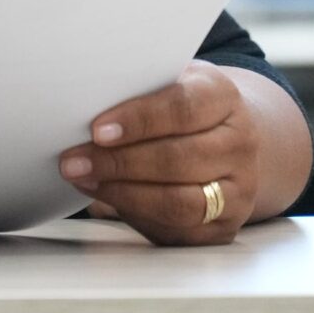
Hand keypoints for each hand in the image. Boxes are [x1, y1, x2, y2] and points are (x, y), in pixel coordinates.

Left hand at [58, 63, 267, 244]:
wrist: (225, 139)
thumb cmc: (180, 107)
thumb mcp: (165, 82)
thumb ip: (136, 91)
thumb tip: (81, 108)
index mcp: (224, 97)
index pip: (183, 107)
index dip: (138, 120)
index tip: (97, 130)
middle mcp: (240, 144)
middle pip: (178, 159)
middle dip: (119, 163)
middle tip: (73, 161)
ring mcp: (238, 190)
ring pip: (179, 202)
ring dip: (123, 194)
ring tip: (85, 180)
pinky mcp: (224, 227)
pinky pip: (177, 230)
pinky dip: (136, 217)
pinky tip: (106, 200)